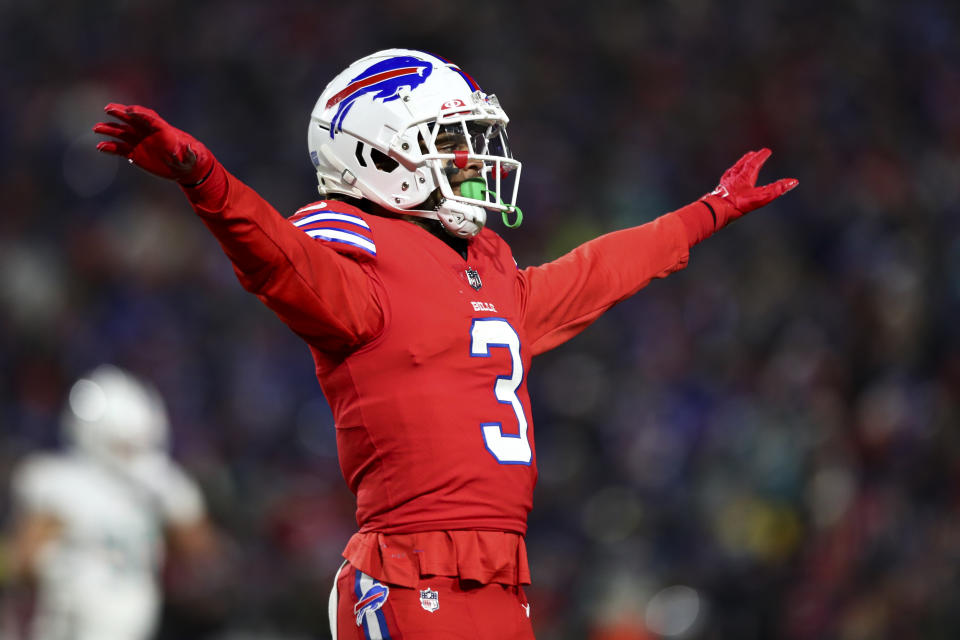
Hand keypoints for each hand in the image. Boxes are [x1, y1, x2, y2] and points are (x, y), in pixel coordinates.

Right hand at [93, 103, 214, 184]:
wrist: (184, 167)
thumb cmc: (190, 158)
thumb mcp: (193, 156)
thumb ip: (191, 152)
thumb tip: (190, 148)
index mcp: (162, 129)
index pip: (149, 117)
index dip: (139, 113)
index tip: (129, 111)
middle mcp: (148, 132)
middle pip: (132, 119)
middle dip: (120, 113)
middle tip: (108, 109)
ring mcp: (140, 142)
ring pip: (121, 133)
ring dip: (109, 130)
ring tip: (96, 129)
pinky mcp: (135, 153)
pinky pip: (119, 148)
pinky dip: (110, 148)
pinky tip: (100, 148)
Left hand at [705, 148, 797, 226]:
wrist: (716, 210)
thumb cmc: (739, 204)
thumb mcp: (761, 197)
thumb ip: (777, 189)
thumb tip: (793, 182)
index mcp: (745, 176)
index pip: (755, 162)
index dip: (761, 156)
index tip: (767, 151)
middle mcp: (734, 176)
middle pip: (743, 164)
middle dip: (749, 158)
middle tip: (753, 153)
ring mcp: (726, 182)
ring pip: (734, 170)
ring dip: (739, 164)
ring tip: (743, 162)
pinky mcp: (719, 190)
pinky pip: (726, 178)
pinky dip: (730, 175)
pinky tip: (729, 177)